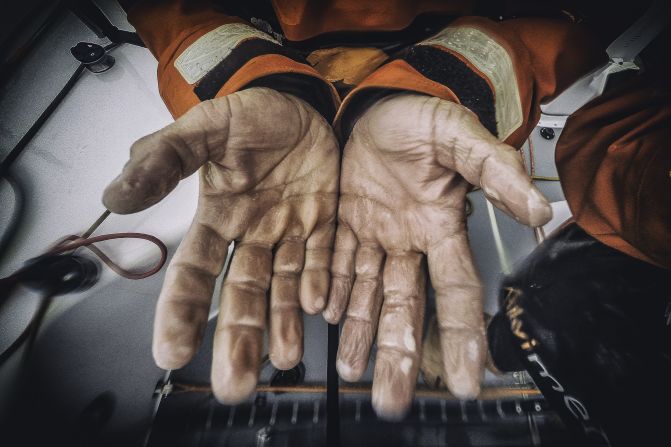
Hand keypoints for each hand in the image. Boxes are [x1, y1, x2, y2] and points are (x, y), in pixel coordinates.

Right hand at [103, 87, 338, 401]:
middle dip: (238, 335)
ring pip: (284, 286)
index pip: (193, 271)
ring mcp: (289, 231)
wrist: (296, 101)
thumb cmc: (246, 114)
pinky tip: (320, 309)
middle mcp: (251, 234)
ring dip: (284, 322)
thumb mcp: (202, 128)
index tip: (170, 352)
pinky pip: (323, 259)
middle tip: (234, 384)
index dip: (181, 311)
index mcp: (217, 216)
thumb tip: (116, 196)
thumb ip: (163, 159)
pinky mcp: (324, 221)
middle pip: (241, 293)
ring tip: (286, 358)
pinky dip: (322, 283)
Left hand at [323, 93, 550, 418]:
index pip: (457, 289)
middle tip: (393, 397)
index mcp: (440, 225)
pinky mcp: (342, 222)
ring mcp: (374, 233)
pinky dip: (327, 290)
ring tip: (351, 370)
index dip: (464, 333)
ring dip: (358, 332)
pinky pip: (334, 262)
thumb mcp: (460, 137)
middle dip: (399, 351)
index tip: (470, 378)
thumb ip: (495, 171)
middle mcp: (408, 240)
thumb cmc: (423, 117)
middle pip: (404, 306)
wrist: (379, 102)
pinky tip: (324, 317)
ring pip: (364, 293)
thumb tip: (538, 210)